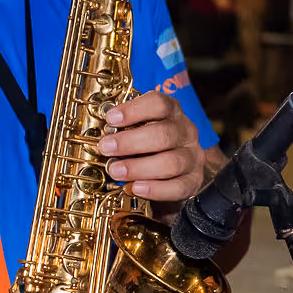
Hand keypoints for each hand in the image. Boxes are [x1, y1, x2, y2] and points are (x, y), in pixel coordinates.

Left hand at [99, 89, 206, 203]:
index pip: (159, 104)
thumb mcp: (139, 128)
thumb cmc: (150, 143)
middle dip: (130, 142)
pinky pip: (178, 187)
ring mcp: (192, 157)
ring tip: (115, 171)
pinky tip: (135, 188)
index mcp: (171, 113)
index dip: (134, 110)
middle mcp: (186, 133)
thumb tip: (98, 133)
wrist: (176, 169)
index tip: (111, 118)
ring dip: (138, 168)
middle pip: (163, 135)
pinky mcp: (194, 181)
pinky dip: (156, 189)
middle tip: (106, 148)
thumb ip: (123, 127)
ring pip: (171, 162)